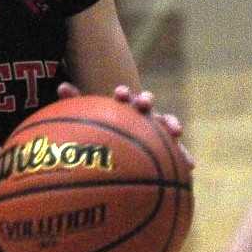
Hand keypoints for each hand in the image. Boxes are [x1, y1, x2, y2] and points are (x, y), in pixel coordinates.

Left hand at [57, 81, 193, 166]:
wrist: (125, 146)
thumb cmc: (106, 131)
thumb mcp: (91, 119)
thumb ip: (76, 103)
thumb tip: (62, 86)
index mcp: (124, 108)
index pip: (125, 98)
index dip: (124, 95)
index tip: (119, 94)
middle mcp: (143, 115)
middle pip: (146, 107)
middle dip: (146, 103)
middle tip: (143, 103)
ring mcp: (157, 131)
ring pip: (165, 126)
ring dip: (170, 125)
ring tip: (175, 130)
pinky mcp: (169, 148)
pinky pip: (178, 152)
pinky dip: (184, 156)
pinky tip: (190, 165)